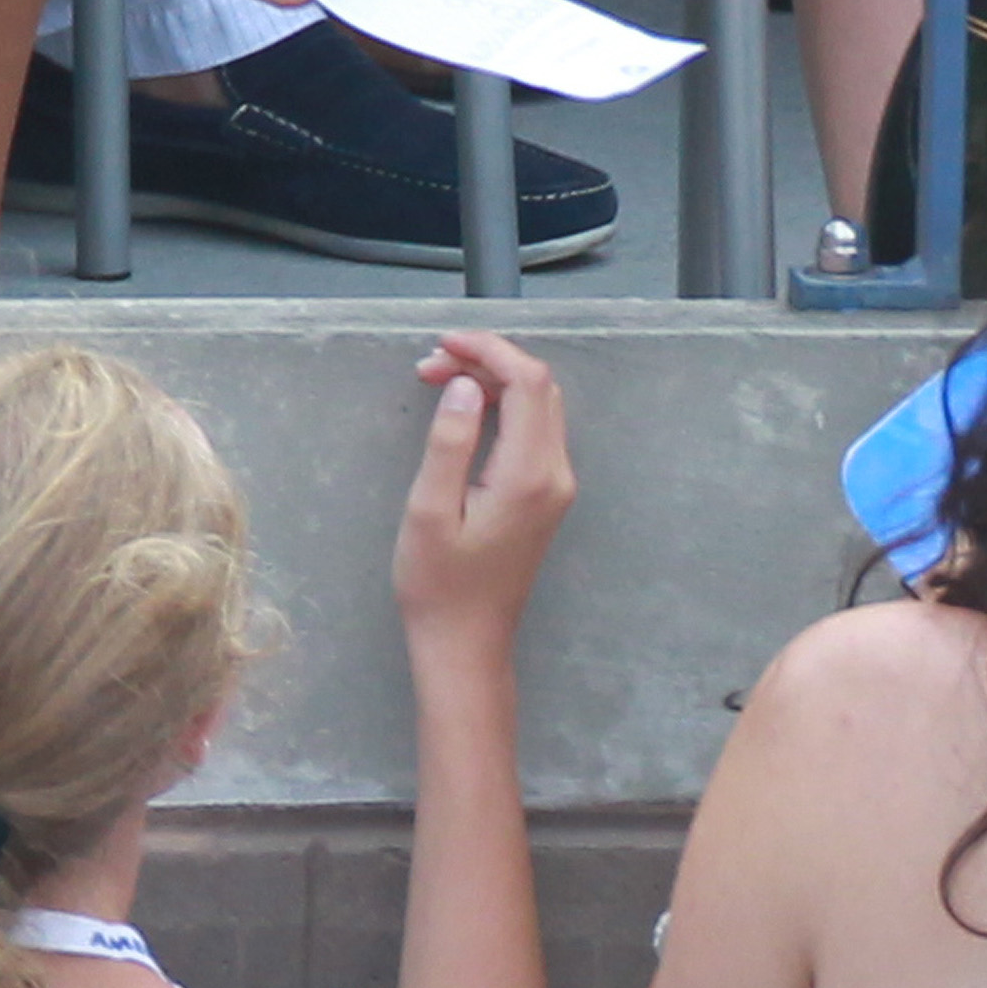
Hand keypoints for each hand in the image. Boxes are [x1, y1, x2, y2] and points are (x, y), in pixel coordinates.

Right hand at [394, 333, 573, 662]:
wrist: (468, 642)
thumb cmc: (438, 584)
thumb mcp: (428, 510)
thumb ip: (450, 441)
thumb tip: (465, 384)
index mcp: (529, 475)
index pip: (528, 382)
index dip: (488, 350)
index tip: (440, 345)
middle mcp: (556, 474)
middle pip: (539, 387)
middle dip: (487, 361)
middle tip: (428, 366)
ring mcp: (558, 486)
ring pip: (540, 406)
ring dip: (495, 382)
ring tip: (437, 381)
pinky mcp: (548, 496)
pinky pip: (536, 431)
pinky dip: (504, 407)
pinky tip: (466, 409)